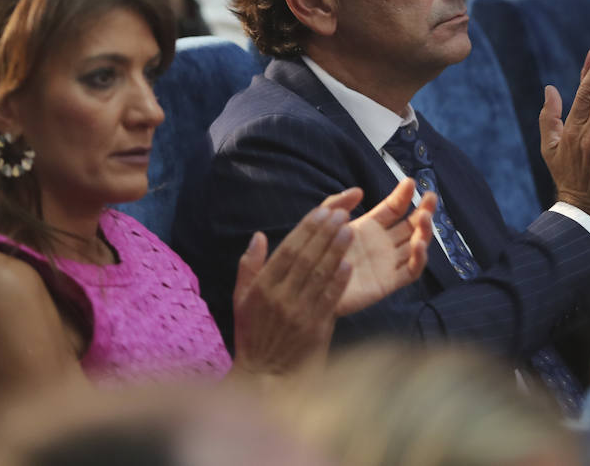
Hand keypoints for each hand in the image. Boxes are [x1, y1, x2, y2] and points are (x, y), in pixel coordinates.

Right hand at [231, 204, 353, 375]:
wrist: (265, 378)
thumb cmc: (252, 336)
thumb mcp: (240, 301)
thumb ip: (249, 267)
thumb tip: (258, 236)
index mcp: (262, 288)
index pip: (287, 250)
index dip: (306, 229)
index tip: (322, 211)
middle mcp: (280, 298)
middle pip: (306, 258)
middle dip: (325, 233)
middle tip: (341, 214)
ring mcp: (299, 314)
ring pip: (321, 275)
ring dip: (336, 251)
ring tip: (349, 230)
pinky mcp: (316, 330)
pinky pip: (330, 300)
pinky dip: (340, 281)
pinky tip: (349, 264)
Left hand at [327, 181, 434, 315]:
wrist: (310, 287)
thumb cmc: (316, 254)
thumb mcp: (324, 222)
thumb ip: (337, 203)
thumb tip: (359, 190)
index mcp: (370, 227)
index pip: (394, 208)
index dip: (403, 196)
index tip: (410, 182)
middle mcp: (383, 244)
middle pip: (411, 225)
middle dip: (424, 211)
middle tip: (431, 198)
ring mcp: (388, 263)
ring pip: (416, 245)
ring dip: (424, 232)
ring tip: (425, 218)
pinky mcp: (388, 282)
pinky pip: (411, 271)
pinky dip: (419, 258)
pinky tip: (418, 245)